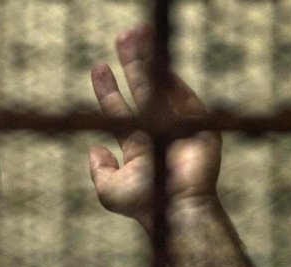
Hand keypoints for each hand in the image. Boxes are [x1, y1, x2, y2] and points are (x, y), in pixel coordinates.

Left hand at [89, 24, 221, 233]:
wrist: (175, 209)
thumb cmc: (144, 204)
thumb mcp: (109, 190)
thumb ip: (99, 170)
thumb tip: (94, 149)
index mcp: (137, 144)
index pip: (118, 110)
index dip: (107, 88)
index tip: (98, 66)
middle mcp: (157, 130)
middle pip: (141, 88)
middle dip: (132, 62)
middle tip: (122, 36)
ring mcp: (177, 124)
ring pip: (160, 84)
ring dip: (150, 58)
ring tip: (137, 33)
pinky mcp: (197, 123)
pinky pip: (181, 91)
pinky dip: (169, 72)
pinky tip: (156, 53)